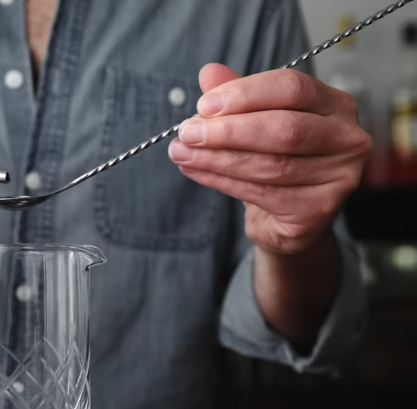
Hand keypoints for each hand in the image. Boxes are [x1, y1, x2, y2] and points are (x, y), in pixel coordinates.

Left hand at [168, 63, 371, 254]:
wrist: (290, 214)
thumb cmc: (276, 159)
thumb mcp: (256, 122)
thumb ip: (237, 98)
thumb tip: (209, 73)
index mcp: (334, 105)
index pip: (292, 88)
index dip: (245, 94)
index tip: (204, 106)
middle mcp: (346, 138)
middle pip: (283, 129)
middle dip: (228, 131)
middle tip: (188, 132)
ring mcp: (339, 176)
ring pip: (270, 165)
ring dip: (217, 159)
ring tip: (182, 154)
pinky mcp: (320, 209)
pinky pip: (263, 193)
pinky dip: (222, 181)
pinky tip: (197, 172)